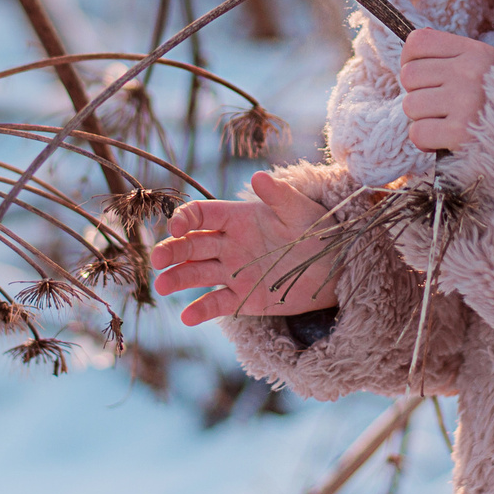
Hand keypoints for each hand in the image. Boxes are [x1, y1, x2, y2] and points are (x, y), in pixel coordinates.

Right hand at [149, 171, 337, 325]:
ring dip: (177, 278)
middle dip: (172, 250)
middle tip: (157, 258)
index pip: (202, 215)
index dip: (185, 219)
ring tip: (161, 286)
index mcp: (238, 218)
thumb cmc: (318, 230)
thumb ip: (279, 196)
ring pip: (197, 274)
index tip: (177, 227)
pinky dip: (201, 310)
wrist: (336, 267)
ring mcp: (234, 272)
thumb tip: (258, 176)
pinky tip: (187, 317)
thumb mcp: (299, 211)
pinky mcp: (243, 298)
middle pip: (191, 245)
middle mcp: (229, 244)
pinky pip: (217, 304)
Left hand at [400, 27, 493, 152]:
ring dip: (422, 118)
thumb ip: (452, 54)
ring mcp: (464, 102)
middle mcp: (468, 73)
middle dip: (418, 92)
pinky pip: (418, 133)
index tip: (423, 76)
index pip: (418, 43)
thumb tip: (414, 42)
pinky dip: (425, 141)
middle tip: (439, 104)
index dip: (410, 60)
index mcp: (473, 52)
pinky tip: (444, 139)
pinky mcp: (460, 133)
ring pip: (410, 105)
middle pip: (409, 75)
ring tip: (445, 121)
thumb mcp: (485, 64)